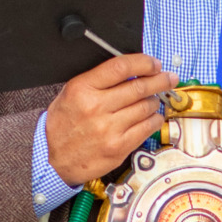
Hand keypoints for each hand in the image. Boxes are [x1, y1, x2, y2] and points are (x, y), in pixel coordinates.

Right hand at [45, 52, 176, 185]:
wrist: (53, 159)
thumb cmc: (63, 125)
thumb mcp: (71, 93)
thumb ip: (99, 81)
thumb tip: (132, 71)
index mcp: (83, 89)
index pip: (120, 67)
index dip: (143, 62)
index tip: (154, 63)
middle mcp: (96, 107)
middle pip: (139, 87)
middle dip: (160, 80)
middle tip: (168, 78)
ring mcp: (109, 129)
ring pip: (146, 107)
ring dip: (155, 101)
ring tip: (154, 100)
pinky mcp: (118, 147)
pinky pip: (147, 129)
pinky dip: (155, 120)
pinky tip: (153, 117)